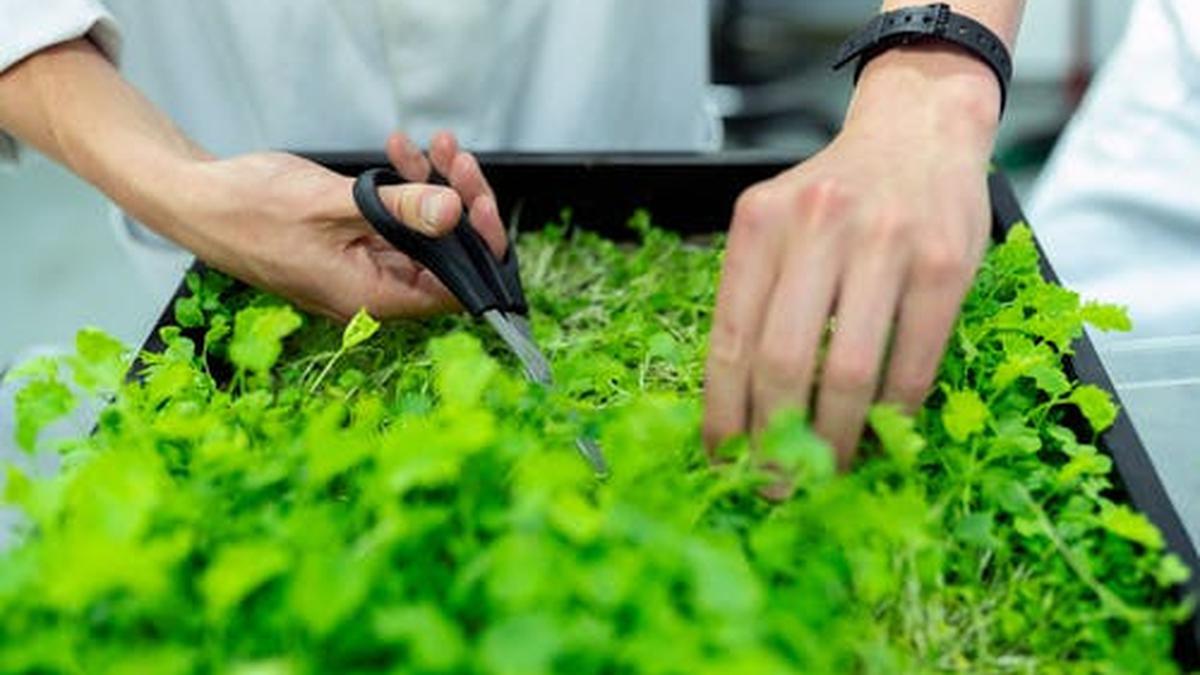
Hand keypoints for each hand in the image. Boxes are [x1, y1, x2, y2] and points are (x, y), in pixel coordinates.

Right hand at [167, 131, 504, 320]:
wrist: (196, 199)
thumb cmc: (248, 210)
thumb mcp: (332, 203)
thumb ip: (399, 210)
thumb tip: (455, 213)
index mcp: (371, 297)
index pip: (454, 289)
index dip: (477, 248)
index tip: (479, 202)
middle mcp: (372, 291)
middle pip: (443, 256)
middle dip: (457, 203)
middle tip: (456, 158)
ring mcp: (362, 267)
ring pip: (422, 234)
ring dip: (432, 187)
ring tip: (432, 144)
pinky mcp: (352, 244)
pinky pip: (394, 222)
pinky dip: (403, 188)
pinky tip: (400, 151)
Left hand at [703, 46, 1000, 466]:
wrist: (918, 128)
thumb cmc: (837, 194)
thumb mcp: (778, 223)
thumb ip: (757, 294)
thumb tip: (738, 405)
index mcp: (760, 224)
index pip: (729, 338)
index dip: (723, 412)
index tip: (722, 458)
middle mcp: (817, 227)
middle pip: (783, 362)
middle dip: (774, 438)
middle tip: (774, 482)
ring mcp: (885, 242)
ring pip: (850, 371)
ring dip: (834, 438)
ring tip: (824, 473)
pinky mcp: (945, 262)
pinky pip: (913, 361)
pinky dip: (892, 412)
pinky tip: (879, 434)